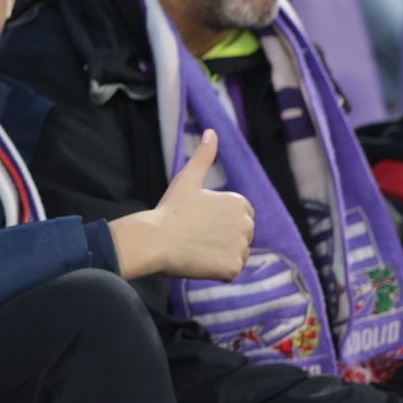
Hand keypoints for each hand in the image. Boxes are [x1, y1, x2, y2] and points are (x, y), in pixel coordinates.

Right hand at [111, 130, 253, 279]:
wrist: (155, 239)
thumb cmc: (170, 209)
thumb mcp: (187, 179)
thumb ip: (203, 156)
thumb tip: (211, 131)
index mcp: (239, 203)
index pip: (238, 218)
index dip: (217, 222)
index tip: (197, 223)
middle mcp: (246, 224)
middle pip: (239, 237)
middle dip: (221, 239)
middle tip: (194, 236)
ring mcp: (241, 247)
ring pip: (234, 255)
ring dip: (218, 256)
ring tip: (195, 249)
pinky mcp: (233, 267)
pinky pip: (229, 272)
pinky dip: (216, 271)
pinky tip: (198, 262)